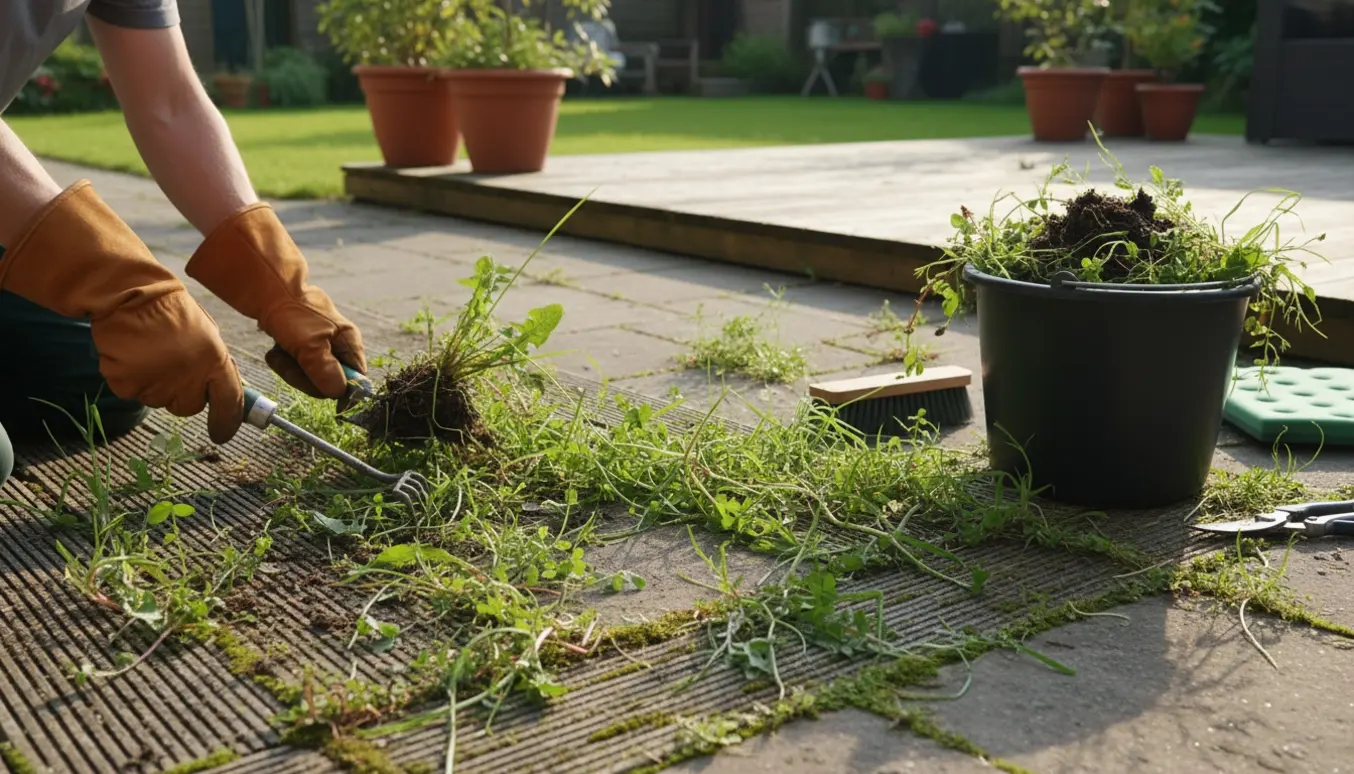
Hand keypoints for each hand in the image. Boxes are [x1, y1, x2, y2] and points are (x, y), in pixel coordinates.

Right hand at [0, 181, 244, 442]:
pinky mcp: (127, 383)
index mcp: (215, 360)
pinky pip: (132, 392)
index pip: (229, 402)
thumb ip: (214, 364)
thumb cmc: (171, 310)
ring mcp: (156, 382)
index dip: (227, 421)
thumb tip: (220, 392)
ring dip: (155, 384)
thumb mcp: (206, 334)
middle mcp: (189, 376)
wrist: (129, 293)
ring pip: (159, 400)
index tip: (222, 433)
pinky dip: (130, 378)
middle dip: (183, 393)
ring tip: (149, 352)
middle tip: (172, 365)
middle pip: (189, 407)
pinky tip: (131, 354)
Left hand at [185, 203, 365, 398]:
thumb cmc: (294, 315)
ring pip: (309, 374)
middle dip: (305, 376)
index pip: (355, 379)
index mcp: (349, 343)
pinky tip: (276, 348)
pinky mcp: (302, 343)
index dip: (336, 388)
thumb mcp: (312, 347)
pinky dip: (284, 360)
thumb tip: (339, 394)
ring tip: (280, 352)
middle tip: (290, 363)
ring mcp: (320, 344)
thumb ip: (327, 373)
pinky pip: (296, 364)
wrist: (267, 289)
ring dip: (291, 369)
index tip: (316, 385)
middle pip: (329, 380)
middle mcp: (339, 345)